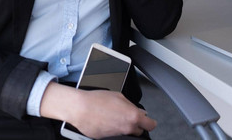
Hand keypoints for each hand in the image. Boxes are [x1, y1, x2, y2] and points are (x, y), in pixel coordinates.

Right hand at [40, 82, 156, 137]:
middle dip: (136, 124)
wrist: (81, 109)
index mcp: (132, 116)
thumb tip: (138, 110)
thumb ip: (131, 104)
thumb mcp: (118, 95)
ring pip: (128, 133)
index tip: (148, 120)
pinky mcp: (109, 139)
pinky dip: (114, 129)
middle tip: (128, 115)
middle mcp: (127, 128)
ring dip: (125, 127)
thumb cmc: (97, 99)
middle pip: (139, 131)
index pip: (150, 125)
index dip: (150, 121)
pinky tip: (107, 121)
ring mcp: (118, 136)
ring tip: (115, 117)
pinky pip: (116, 135)